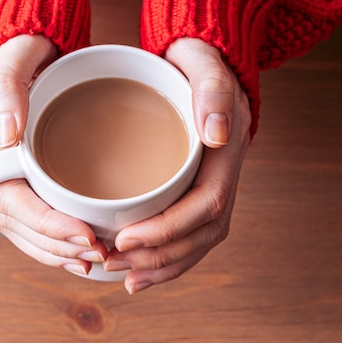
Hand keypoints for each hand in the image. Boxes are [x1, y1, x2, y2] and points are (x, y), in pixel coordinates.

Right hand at [0, 35, 106, 274]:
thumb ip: (6, 90)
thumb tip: (8, 135)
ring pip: (26, 233)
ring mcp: (11, 181)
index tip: (86, 236)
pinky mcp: (27, 185)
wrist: (35, 54)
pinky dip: (56, 245)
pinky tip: (81, 255)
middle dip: (59, 247)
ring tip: (95, 261)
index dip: (48, 226)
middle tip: (100, 254)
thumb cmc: (28, 55)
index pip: (15, 203)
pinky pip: (34, 225)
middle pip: (21, 227)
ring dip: (59, 253)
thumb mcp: (17, 59)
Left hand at [104, 38, 252, 293]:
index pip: (206, 205)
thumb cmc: (198, 63)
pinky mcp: (199, 193)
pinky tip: (140, 270)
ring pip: (198, 242)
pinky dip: (168, 258)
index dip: (169, 229)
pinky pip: (192, 236)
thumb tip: (215, 134)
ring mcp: (216, 188)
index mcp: (226, 154)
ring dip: (163, 267)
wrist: (205, 65)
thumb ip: (213, 93)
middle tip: (115, 262)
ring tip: (126, 279)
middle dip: (160, 256)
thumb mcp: (204, 65)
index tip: (127, 238)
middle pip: (202, 234)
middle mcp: (225, 177)